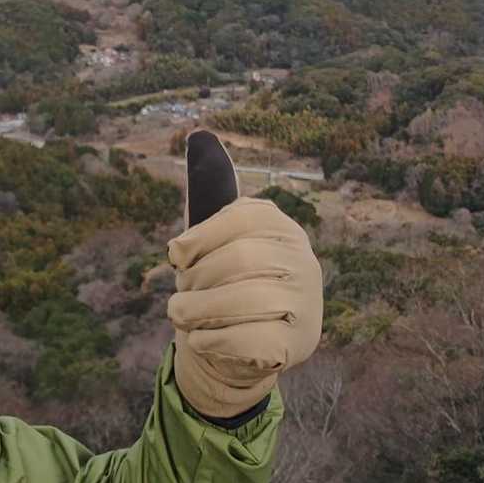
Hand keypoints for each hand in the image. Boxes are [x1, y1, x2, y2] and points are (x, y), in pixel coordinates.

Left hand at [167, 131, 323, 418]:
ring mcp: (307, 302)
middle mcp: (302, 259)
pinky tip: (200, 339)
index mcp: (279, 227)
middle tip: (178, 299)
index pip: (241, 219)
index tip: (176, 257)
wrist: (238, 349)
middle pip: (240, 260)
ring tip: (182, 317)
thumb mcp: (212, 238)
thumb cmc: (219, 284)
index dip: (199, 239)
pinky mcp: (300, 342)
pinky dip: (213, 340)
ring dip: (198, 312)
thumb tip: (200, 133)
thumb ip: (206, 192)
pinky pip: (250, 339)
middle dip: (197, 282)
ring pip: (244, 300)